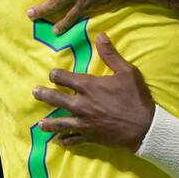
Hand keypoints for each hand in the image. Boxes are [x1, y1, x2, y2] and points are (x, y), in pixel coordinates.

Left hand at [33, 34, 155, 150]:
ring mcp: (83, 122)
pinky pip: (72, 139)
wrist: (143, 127)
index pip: (64, 78)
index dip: (56, 75)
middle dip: (44, 94)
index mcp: (88, 86)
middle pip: (56, 99)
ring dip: (48, 123)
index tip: (52, 74)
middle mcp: (81, 104)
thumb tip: (100, 35)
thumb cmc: (135, 97)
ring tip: (40, 124)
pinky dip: (65, 140)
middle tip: (35, 92)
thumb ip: (110, 55)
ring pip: (60, 122)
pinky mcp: (89, 136)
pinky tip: (59, 141)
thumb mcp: (127, 71)